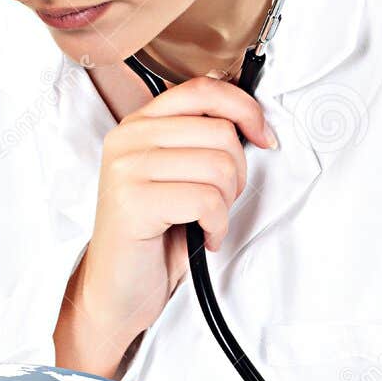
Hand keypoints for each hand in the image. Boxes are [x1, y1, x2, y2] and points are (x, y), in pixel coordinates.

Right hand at [76, 76, 276, 366]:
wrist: (118, 290)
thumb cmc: (155, 236)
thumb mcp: (179, 176)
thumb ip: (200, 140)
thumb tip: (246, 115)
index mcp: (139, 124)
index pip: (203, 90)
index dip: (245, 109)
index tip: (264, 138)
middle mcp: (128, 139)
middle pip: (220, 132)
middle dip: (237, 173)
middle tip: (219, 202)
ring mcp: (127, 169)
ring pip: (218, 166)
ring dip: (227, 203)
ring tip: (207, 221)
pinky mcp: (133, 202)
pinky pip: (206, 201)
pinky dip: (217, 226)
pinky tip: (203, 238)